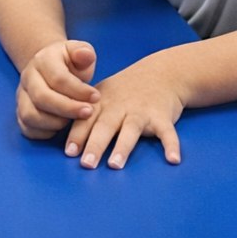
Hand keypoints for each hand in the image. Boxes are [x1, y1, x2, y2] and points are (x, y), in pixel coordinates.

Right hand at [16, 39, 98, 138]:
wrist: (51, 68)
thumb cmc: (70, 63)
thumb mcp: (79, 52)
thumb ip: (84, 53)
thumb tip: (86, 55)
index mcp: (42, 60)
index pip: (58, 78)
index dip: (78, 90)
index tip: (96, 97)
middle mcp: (27, 78)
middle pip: (42, 97)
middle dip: (68, 108)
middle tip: (88, 112)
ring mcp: (21, 96)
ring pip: (31, 115)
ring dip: (56, 122)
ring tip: (74, 120)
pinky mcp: (20, 113)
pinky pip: (27, 129)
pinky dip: (45, 132)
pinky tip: (62, 128)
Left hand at [65, 52, 185, 169]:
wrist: (161, 73)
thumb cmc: (124, 91)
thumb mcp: (102, 94)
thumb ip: (84, 114)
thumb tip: (64, 140)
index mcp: (102, 102)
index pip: (86, 119)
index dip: (77, 134)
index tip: (69, 152)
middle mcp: (120, 106)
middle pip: (105, 126)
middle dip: (95, 144)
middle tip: (87, 163)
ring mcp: (141, 111)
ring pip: (131, 129)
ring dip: (123, 147)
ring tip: (115, 164)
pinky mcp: (162, 116)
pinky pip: (167, 132)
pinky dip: (171, 145)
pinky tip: (173, 159)